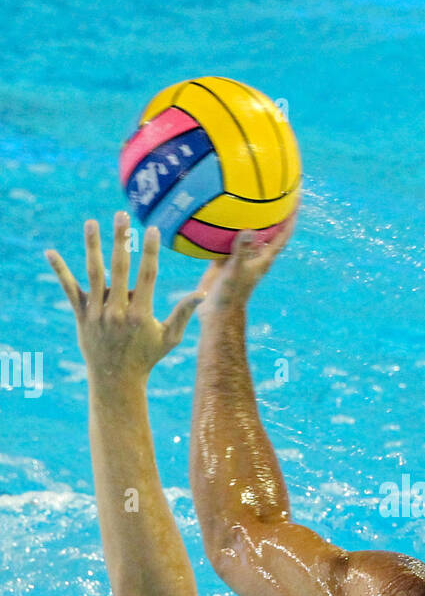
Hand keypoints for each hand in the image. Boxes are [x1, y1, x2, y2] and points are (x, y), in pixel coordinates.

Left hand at [45, 211, 203, 382]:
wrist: (116, 380)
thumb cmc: (147, 357)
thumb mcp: (170, 337)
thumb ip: (183, 312)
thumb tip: (203, 293)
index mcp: (141, 314)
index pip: (147, 275)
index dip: (150, 251)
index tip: (152, 229)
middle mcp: (118, 312)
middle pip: (120, 268)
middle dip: (121, 240)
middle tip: (121, 215)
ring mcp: (97, 313)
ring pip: (94, 274)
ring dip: (93, 246)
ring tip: (91, 222)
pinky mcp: (81, 316)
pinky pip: (70, 290)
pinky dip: (60, 271)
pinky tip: (50, 252)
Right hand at [197, 205, 298, 314]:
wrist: (217, 312)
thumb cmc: (231, 294)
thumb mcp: (237, 270)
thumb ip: (242, 250)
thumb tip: (250, 230)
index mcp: (263, 258)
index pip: (282, 236)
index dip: (290, 218)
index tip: (296, 199)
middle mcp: (254, 255)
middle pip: (267, 230)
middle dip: (272, 213)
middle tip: (275, 190)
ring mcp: (238, 257)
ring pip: (246, 234)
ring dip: (247, 219)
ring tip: (245, 196)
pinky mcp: (224, 260)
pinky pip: (224, 240)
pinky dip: (222, 229)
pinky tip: (214, 214)